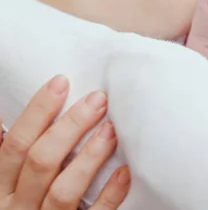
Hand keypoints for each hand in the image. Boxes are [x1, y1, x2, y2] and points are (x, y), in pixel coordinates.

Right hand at [0, 75, 129, 209]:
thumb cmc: (28, 209)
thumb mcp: (11, 189)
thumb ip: (16, 161)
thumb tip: (9, 121)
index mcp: (1, 191)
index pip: (14, 145)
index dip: (37, 111)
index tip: (61, 82)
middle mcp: (17, 208)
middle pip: (40, 161)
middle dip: (69, 126)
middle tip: (98, 100)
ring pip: (63, 190)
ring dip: (89, 157)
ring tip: (111, 130)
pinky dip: (109, 195)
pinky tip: (125, 173)